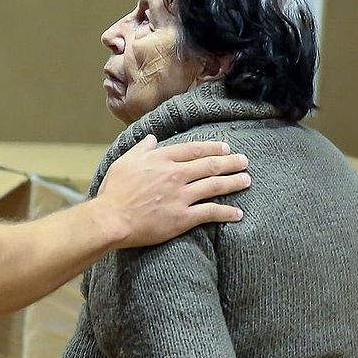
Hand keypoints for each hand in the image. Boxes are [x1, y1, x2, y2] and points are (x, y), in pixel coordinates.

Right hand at [98, 134, 249, 247]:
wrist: (111, 219)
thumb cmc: (113, 191)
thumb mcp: (123, 162)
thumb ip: (141, 149)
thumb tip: (152, 139)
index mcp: (161, 160)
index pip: (193, 150)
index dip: (212, 148)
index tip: (225, 148)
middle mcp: (175, 175)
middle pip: (209, 165)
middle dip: (230, 162)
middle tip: (244, 161)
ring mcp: (181, 196)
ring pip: (214, 186)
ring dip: (233, 182)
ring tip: (246, 180)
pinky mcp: (182, 217)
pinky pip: (210, 213)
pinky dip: (226, 213)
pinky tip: (238, 213)